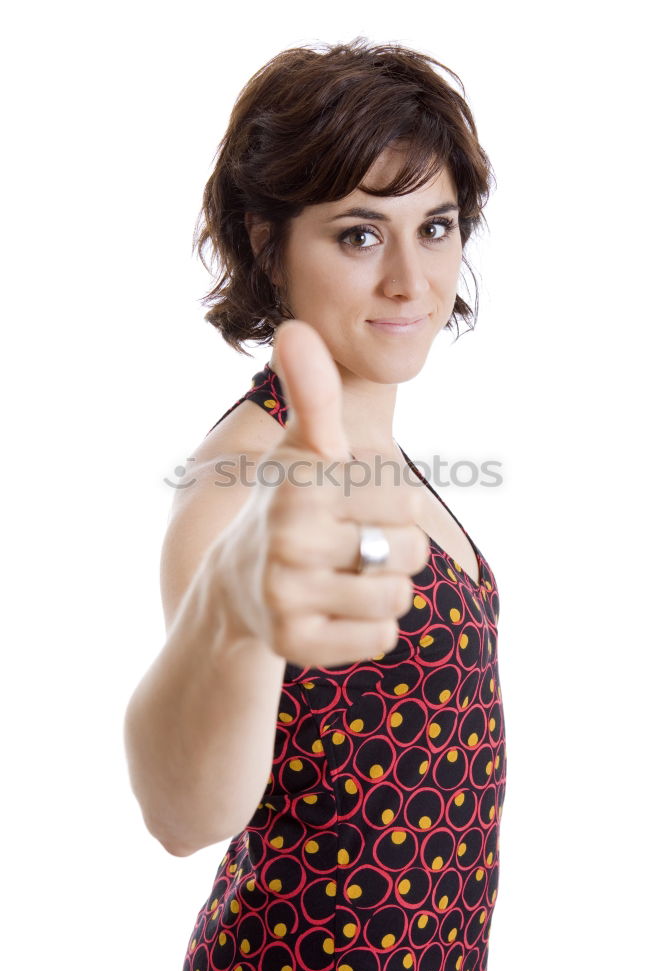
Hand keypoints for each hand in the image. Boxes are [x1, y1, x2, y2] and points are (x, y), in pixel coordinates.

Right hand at [219, 319, 429, 667]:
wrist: (235, 586)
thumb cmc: (287, 504)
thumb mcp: (300, 447)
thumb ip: (311, 392)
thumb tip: (296, 327)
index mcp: (300, 483)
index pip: (407, 498)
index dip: (390, 503)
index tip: (351, 505)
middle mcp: (288, 538)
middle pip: (411, 550)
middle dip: (394, 548)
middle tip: (352, 546)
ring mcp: (286, 595)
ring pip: (398, 598)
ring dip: (385, 590)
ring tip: (345, 579)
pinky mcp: (294, 644)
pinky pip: (380, 640)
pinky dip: (370, 630)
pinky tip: (335, 613)